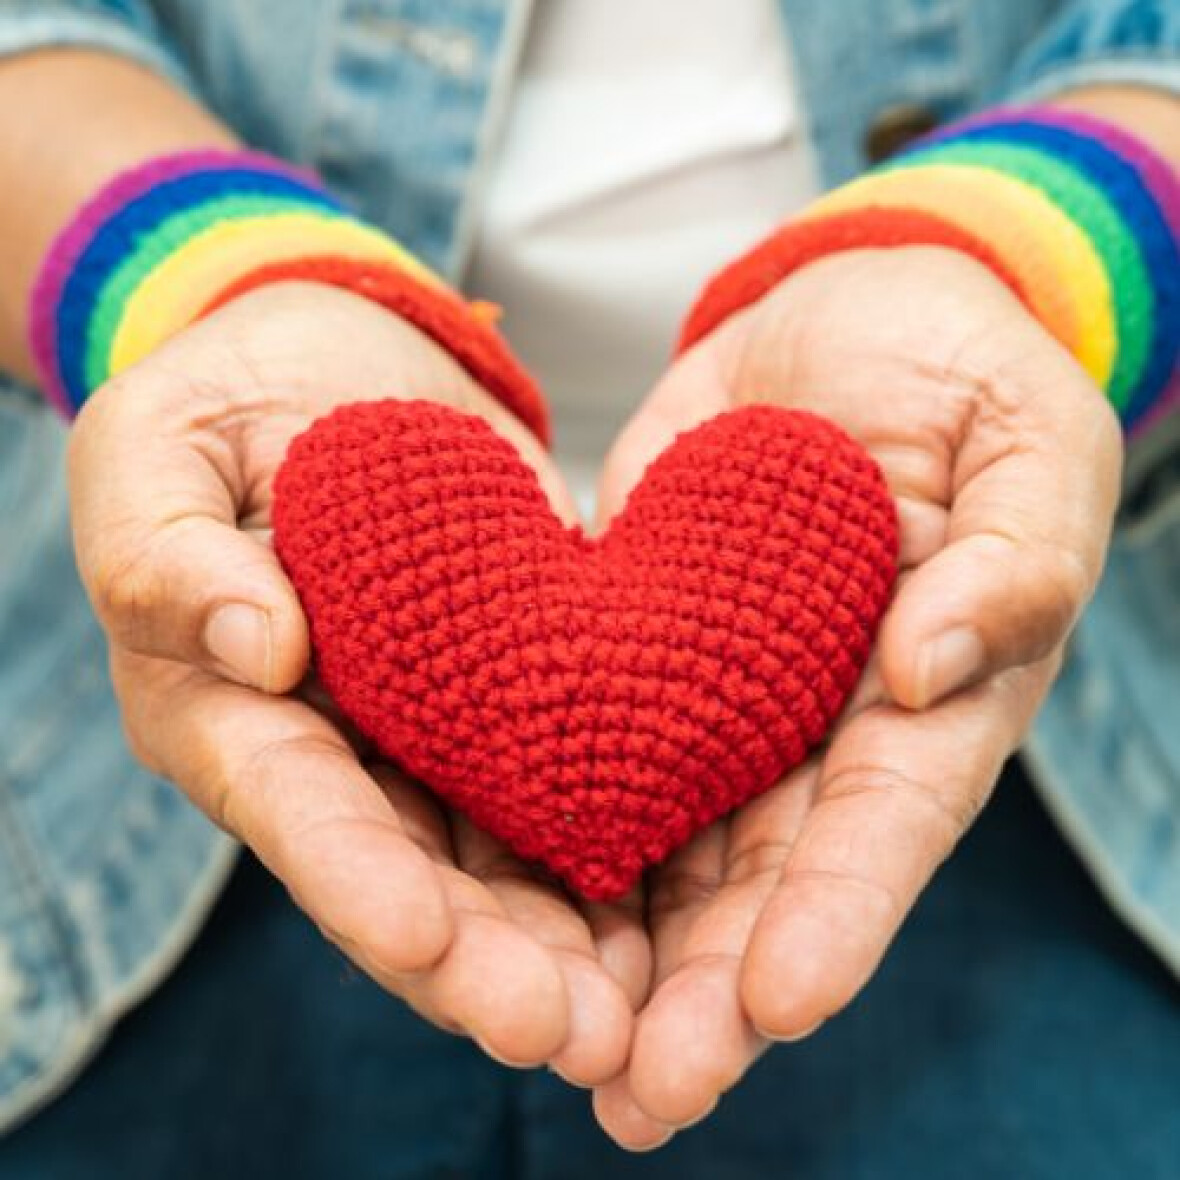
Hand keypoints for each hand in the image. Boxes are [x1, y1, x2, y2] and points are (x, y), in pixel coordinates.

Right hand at [69, 282, 646, 1083]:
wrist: (344, 369)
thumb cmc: (228, 404)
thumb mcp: (158, 452)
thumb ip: (167, 551)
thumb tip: (256, 647)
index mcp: (228, 712)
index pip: (293, 810)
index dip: (355, 881)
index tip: (425, 942)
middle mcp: (339, 754)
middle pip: (409, 879)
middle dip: (484, 965)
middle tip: (573, 1035)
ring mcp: (436, 737)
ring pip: (500, 864)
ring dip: (567, 946)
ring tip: (644, 1013)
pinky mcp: (522, 699)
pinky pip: (570, 784)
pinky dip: (622, 848)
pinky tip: (688, 907)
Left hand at [590, 247, 1121, 1147]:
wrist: (845, 323)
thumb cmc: (960, 376)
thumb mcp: (1025, 440)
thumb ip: (1015, 556)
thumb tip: (935, 669)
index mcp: (931, 698)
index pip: (885, 826)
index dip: (838, 917)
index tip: (775, 1003)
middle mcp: (819, 728)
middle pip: (765, 880)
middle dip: (707, 992)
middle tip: (639, 1095)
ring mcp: (719, 698)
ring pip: (666, 845)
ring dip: (611, 952)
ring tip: (547, 1047)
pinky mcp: (633, 648)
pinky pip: (584, 742)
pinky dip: (535, 819)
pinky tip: (475, 894)